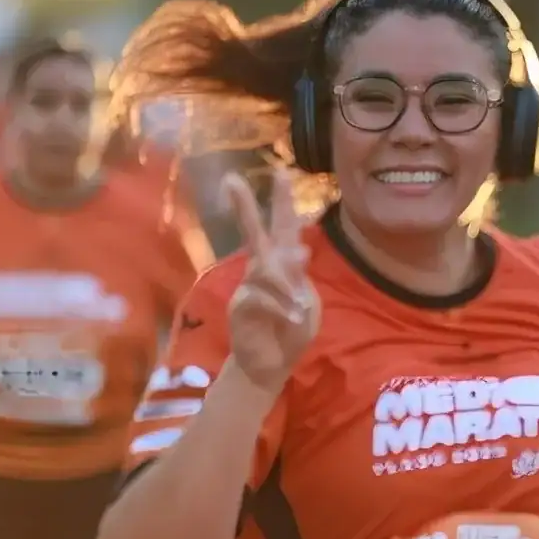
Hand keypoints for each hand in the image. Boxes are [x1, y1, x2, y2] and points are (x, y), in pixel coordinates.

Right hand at [224, 170, 319, 390]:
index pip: (283, 228)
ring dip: (286, 286)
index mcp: (282, 264)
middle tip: (231, 180)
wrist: (272, 366)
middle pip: (253, 233)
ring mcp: (248, 287)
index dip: (283, 202)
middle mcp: (261, 270)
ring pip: (265, 271)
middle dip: (244, 207)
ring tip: (299, 307)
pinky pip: (261, 298)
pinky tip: (292, 318)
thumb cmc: (291, 330)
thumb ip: (299, 277)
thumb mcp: (307, 303)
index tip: (281, 172)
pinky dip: (281, 307)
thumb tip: (299, 249)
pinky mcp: (241, 307)